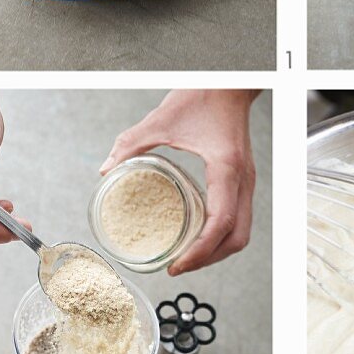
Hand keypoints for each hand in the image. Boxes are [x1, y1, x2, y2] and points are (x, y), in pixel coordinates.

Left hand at [100, 90, 258, 274]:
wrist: (230, 85)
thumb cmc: (202, 97)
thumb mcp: (160, 120)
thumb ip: (130, 144)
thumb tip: (106, 168)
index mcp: (226, 168)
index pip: (221, 222)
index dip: (200, 251)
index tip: (176, 266)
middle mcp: (243, 179)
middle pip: (237, 237)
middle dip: (209, 260)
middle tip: (178, 267)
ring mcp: (247, 180)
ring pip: (242, 231)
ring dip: (218, 251)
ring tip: (188, 257)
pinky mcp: (244, 179)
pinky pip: (239, 217)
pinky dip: (221, 234)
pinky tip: (198, 234)